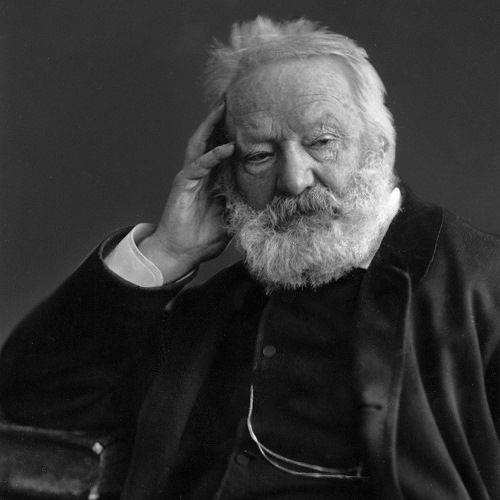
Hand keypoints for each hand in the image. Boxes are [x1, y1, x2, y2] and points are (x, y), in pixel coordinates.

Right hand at [138, 104, 234, 282]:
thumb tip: (269, 202)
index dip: (232, 133)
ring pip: (200, 144)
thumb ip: (243, 206)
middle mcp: (200, 173)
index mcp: (211, 180)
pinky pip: (199, 165)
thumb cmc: (204, 238)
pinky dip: (212, 155)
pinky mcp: (182, 184)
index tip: (249, 118)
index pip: (222, 150)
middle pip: (209, 139)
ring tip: (224, 108)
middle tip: (232, 99)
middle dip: (219, 119)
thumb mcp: (232, 218)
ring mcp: (190, 177)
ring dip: (211, 126)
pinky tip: (227, 147)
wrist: (182, 253)